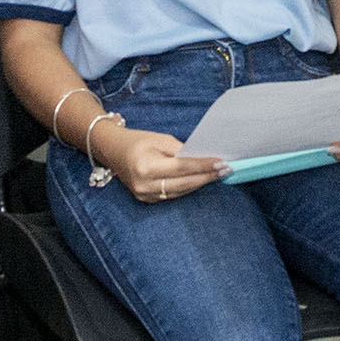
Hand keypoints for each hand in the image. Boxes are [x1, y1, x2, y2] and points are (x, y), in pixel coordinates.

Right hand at [100, 125, 225, 202]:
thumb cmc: (137, 141)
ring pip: (181, 192)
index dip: (203, 166)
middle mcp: (145, 185)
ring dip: (200, 183)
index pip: (182, 168)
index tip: (222, 162)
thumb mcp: (160, 139)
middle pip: (184, 184)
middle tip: (227, 170)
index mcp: (146, 167)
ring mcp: (145, 195)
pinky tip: (201, 180)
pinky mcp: (147, 200)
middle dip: (207, 176)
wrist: (112, 151)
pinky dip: (188, 187)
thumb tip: (203, 159)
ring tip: (218, 174)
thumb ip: (180, 150)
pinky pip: (173, 195)